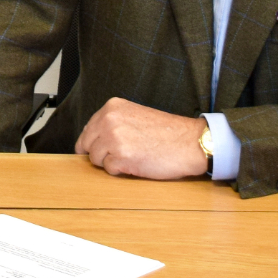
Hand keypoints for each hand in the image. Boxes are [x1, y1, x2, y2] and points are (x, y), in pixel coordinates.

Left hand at [74, 97, 208, 179]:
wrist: (190, 142)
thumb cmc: (166, 132)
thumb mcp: (133, 115)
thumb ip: (111, 123)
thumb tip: (88, 141)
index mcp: (111, 107)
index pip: (87, 130)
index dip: (94, 144)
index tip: (105, 149)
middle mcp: (109, 120)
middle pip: (86, 145)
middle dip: (100, 154)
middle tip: (121, 155)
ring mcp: (114, 138)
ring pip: (96, 160)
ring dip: (111, 163)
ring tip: (132, 156)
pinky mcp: (121, 157)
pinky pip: (109, 170)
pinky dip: (121, 171)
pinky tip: (137, 163)